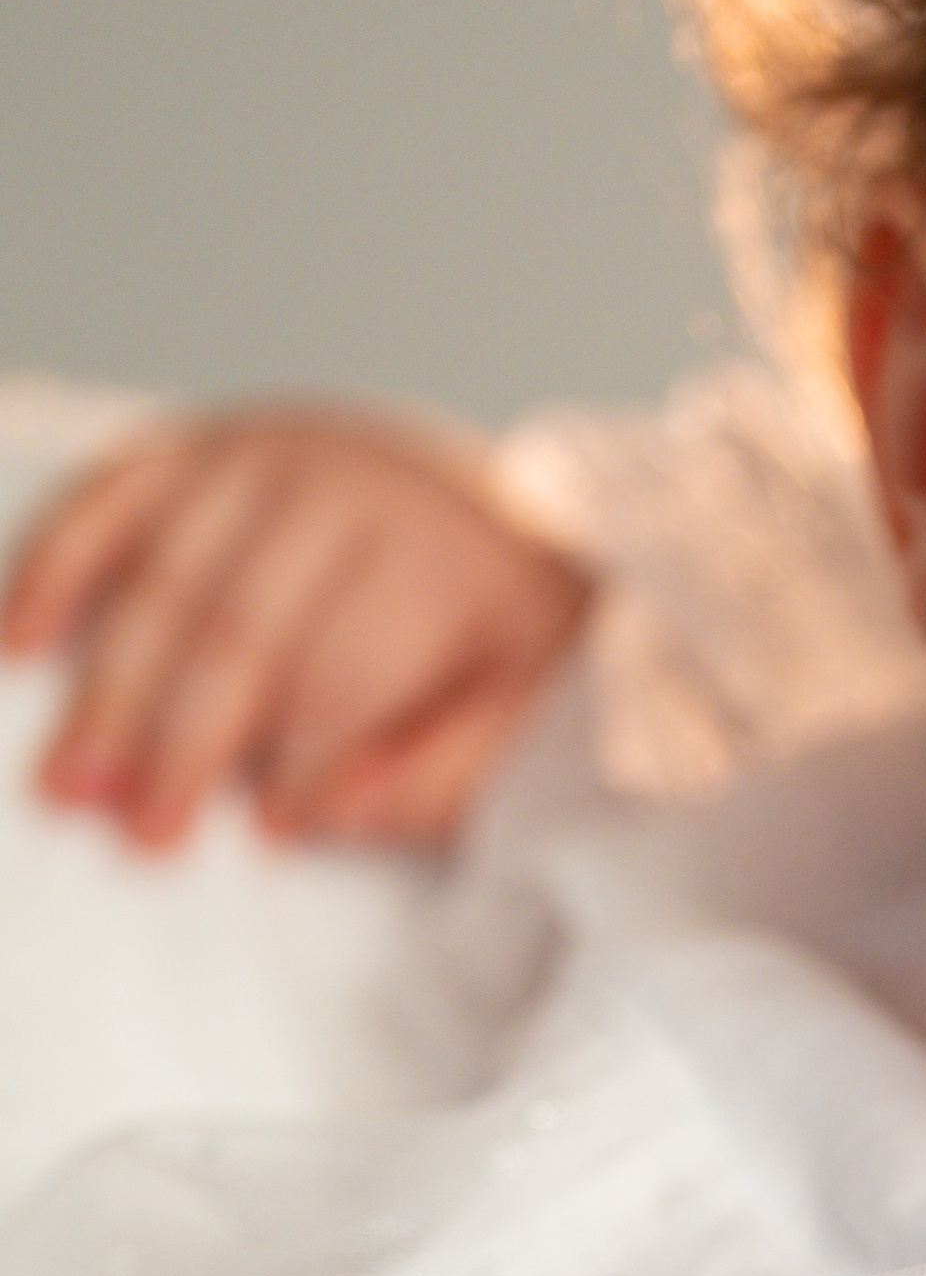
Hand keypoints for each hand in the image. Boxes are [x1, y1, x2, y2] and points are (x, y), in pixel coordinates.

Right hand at [2, 406, 592, 845]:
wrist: (501, 512)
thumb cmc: (506, 636)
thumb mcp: (526, 709)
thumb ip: (446, 774)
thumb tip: (327, 817)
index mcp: (433, 553)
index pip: (342, 667)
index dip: (305, 755)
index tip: (276, 827)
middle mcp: (341, 482)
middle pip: (238, 627)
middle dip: (181, 739)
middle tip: (139, 831)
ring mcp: (261, 452)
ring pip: (162, 574)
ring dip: (108, 684)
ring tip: (67, 782)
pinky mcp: (203, 444)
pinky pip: (110, 494)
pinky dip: (55, 565)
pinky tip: (17, 644)